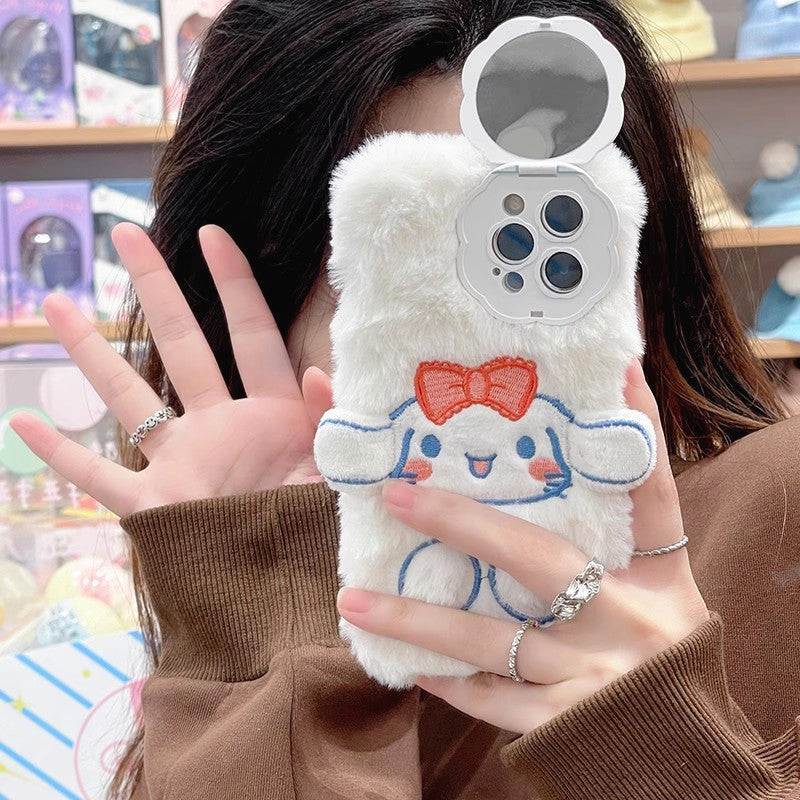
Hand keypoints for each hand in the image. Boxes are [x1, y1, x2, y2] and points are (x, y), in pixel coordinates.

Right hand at [10, 224, 331, 517]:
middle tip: (127, 236)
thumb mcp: (341, 469)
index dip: (235, 284)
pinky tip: (18, 424)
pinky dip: (62, 456)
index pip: (252, 333)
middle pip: (183, 345)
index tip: (214, 234)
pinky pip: (101, 480)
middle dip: (156, 289)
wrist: (302, 603)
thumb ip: (330, 419)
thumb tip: (316, 370)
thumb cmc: (330, 536)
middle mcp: (223, 428)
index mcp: (274, 415)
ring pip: (130, 399)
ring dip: (90, 354)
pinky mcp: (158, 509)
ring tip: (54, 306)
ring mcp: (186, 464)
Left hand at [337, 362, 709, 732]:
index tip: (603, 372)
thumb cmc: (665, 658)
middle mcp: (627, 618)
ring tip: (353, 599)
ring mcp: (594, 676)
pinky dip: (450, 683)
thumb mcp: (663, 591)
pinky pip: (494, 702)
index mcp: (658, 575)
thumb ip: (628, 531)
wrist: (684, 756)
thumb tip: (588, 453)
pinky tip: (406, 664)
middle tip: (395, 493)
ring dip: (419, 620)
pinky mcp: (565, 727)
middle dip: (461, 522)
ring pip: (492, 639)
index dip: (632, 429)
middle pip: (536, 557)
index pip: (646, 492)